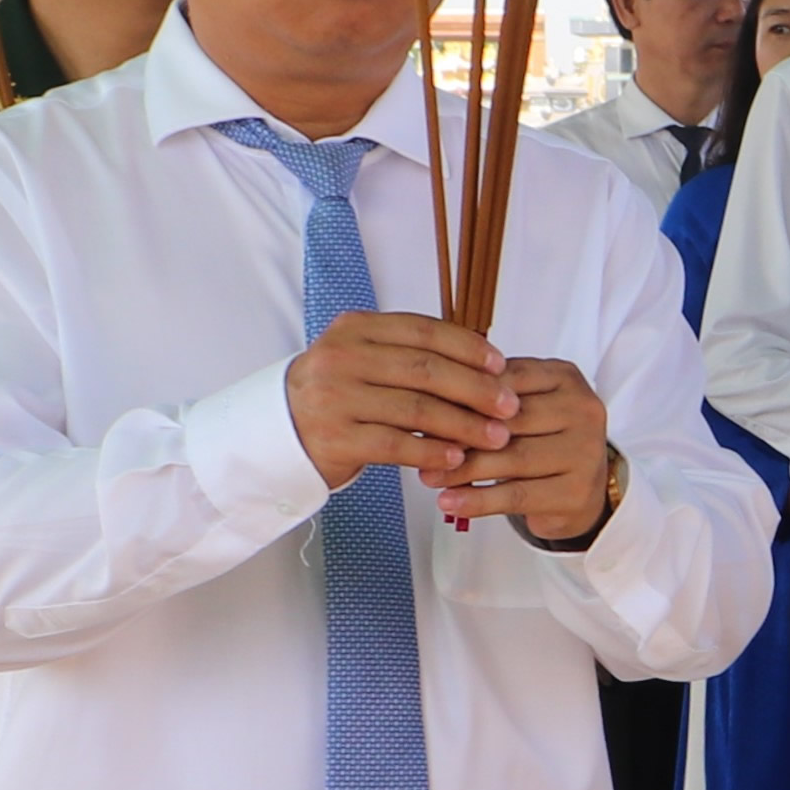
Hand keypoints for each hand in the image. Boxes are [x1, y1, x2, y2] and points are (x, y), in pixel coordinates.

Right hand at [288, 310, 515, 490]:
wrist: (279, 432)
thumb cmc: (337, 395)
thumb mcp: (364, 360)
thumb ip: (410, 355)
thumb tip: (485, 365)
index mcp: (355, 329)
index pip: (423, 331)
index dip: (468, 348)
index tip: (501, 366)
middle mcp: (342, 358)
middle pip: (426, 370)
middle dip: (476, 389)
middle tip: (510, 407)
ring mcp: (336, 398)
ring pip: (416, 409)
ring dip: (464, 425)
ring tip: (496, 438)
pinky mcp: (335, 437)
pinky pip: (396, 445)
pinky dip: (432, 452)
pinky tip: (458, 460)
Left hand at [439, 354, 614, 541]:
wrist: (583, 489)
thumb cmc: (542, 440)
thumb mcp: (521, 407)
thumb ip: (485, 400)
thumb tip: (425, 408)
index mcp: (565, 377)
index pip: (506, 379)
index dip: (462, 395)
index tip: (423, 407)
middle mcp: (583, 410)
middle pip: (509, 420)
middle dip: (458, 434)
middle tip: (419, 446)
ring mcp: (586, 452)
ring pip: (510, 458)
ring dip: (462, 470)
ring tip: (428, 477)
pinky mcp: (577, 492)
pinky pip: (517, 495)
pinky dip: (479, 500)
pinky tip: (450, 502)